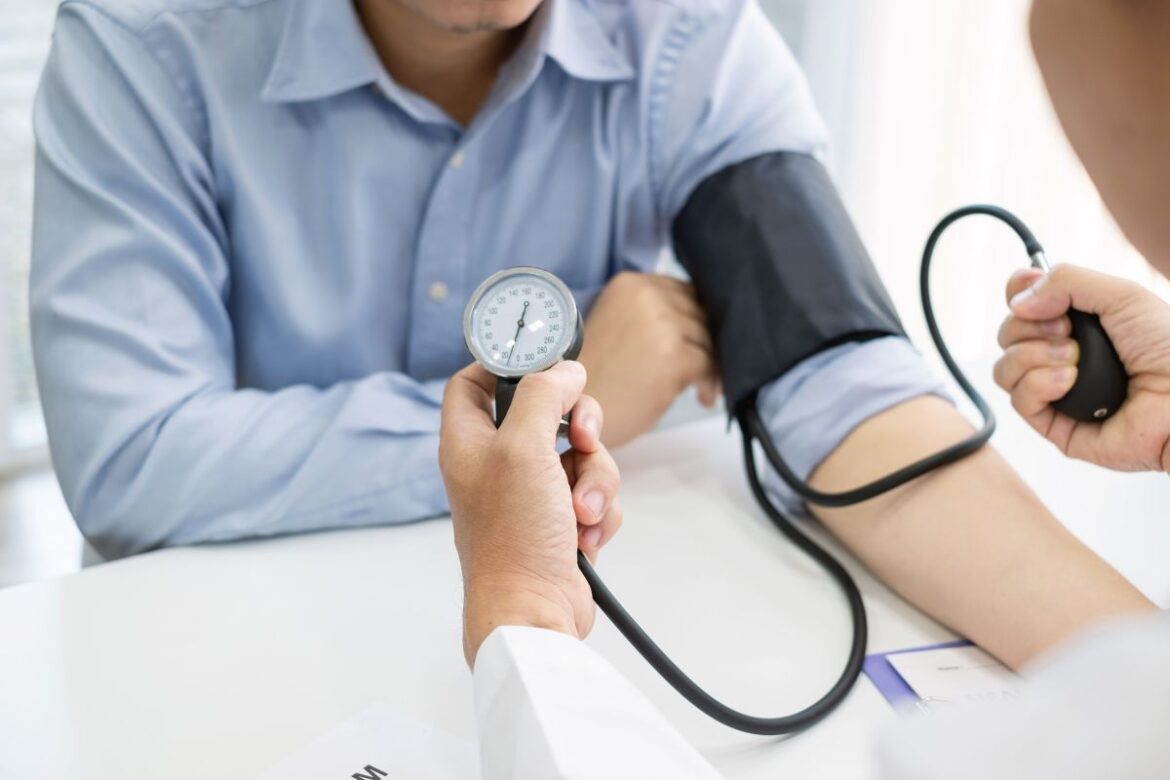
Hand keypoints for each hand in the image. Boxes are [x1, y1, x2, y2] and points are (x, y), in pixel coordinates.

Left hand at [439, 361, 623, 664]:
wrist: (534, 613)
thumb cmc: (514, 537)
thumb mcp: (522, 447)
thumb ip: (542, 395)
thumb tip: (565, 372)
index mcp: (470, 440)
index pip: (474, 380)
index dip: (506, 363)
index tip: (544, 360)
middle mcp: (497, 463)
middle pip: (546, 410)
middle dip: (578, 424)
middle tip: (581, 438)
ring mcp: (531, 493)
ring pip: (581, 453)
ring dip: (595, 478)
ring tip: (580, 512)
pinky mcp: (561, 520)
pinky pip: (594, 491)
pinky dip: (598, 509)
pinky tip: (584, 534)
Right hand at [577, 272, 719, 447]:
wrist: (573, 411)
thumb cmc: (595, 377)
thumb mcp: (616, 325)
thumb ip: (649, 313)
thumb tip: (698, 319)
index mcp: (631, 285)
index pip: (683, 291)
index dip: (695, 317)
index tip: (698, 338)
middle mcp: (647, 297)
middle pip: (700, 312)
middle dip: (706, 340)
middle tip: (707, 365)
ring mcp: (661, 324)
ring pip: (708, 339)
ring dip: (712, 363)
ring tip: (704, 384)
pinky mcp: (674, 355)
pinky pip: (709, 364)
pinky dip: (710, 382)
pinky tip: (703, 396)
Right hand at [994, 263, 1169, 471]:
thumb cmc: (1169, 350)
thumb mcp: (1122, 295)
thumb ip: (1066, 281)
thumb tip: (1017, 302)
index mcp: (1077, 322)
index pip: (1023, 302)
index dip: (1019, 294)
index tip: (1035, 293)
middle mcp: (1060, 354)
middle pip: (1007, 334)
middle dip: (1031, 328)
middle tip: (1069, 332)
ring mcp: (1054, 390)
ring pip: (1004, 368)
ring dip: (1033, 357)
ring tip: (1074, 360)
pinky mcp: (1054, 423)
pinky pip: (1018, 400)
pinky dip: (1038, 385)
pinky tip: (1069, 383)